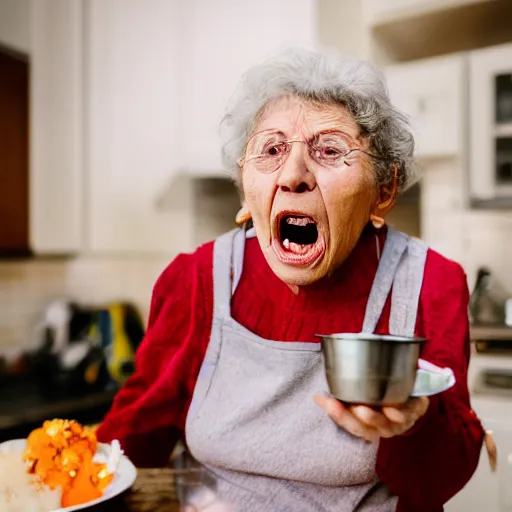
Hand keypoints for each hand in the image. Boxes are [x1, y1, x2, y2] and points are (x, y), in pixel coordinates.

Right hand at [314, 394, 428, 441]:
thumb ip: (347, 389)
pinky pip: (407, 415)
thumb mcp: (365, 393)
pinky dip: (399, 413)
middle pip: (364, 428)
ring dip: (373, 417)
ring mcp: (398, 423)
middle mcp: (381, 428)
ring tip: (364, 408)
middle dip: (353, 418)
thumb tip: (320, 384)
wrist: (413, 392)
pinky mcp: (414, 413)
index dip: (334, 413)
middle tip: (344, 407)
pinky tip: (392, 408)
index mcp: (366, 425)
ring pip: (384, 424)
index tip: (320, 398)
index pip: (347, 422)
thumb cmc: (382, 393)